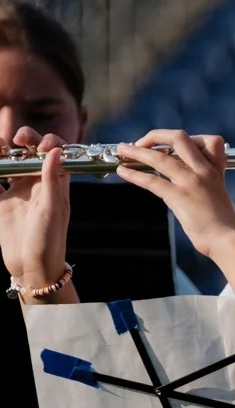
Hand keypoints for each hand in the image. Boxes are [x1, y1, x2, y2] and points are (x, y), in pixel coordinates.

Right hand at [0, 128, 72, 294]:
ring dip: (1, 151)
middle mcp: (36, 184)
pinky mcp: (0, 201)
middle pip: (29, 153)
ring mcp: (17, 191)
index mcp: (55, 184)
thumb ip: (51, 180)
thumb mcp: (52, 209)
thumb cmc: (49, 240)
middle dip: (23, 140)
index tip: (37, 145)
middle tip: (15, 140)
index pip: (54, 154)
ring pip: (9, 162)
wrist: (32, 267)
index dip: (47, 142)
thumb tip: (55, 151)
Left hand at [116, 130, 234, 258]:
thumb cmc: (222, 223)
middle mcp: (203, 171)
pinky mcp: (179, 196)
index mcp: (215, 170)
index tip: (171, 147)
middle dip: (155, 136)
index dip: (188, 140)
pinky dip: (133, 174)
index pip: (209, 140)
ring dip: (136, 151)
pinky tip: (123, 172)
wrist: (227, 240)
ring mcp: (191, 182)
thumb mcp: (217, 194)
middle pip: (179, 138)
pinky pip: (151, 180)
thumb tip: (181, 178)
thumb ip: (202, 182)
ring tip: (122, 150)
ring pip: (159, 157)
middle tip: (141, 143)